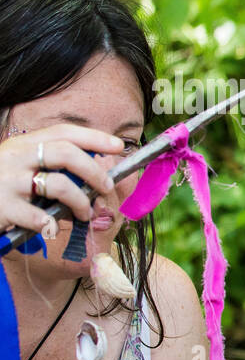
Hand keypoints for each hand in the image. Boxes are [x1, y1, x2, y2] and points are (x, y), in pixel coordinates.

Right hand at [0, 123, 123, 231]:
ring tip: (85, 213)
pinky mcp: (3, 207)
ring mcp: (8, 181)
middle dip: (94, 171)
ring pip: (60, 185)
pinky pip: (41, 216)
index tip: (118, 146)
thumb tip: (99, 171)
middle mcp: (15, 157)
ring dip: (81, 202)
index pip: (63, 132)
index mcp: (23, 144)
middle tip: (106, 187)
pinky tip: (52, 227)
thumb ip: (53, 165)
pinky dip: (53, 223)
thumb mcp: (23, 166)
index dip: (94, 137)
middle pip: (65, 153)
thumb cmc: (3, 186)